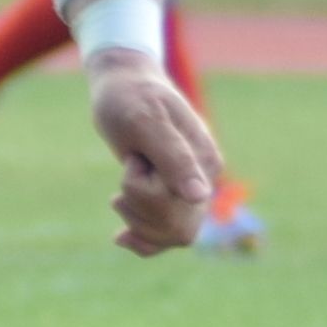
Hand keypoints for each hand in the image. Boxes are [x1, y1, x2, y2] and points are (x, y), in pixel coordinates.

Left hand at [83, 55, 220, 253]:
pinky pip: (166, 238)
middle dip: (139, 209)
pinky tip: (120, 236)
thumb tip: (200, 196)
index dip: (143, 192)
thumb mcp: (145, 123)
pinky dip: (143, 242)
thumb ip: (174, 158)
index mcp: (205, 162)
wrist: (124, 85)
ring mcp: (191, 191)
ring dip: (136, 219)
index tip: (134, 159)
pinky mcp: (174, 197)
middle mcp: (205, 180)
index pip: (179, 209)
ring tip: (120, 190)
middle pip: (176, 229)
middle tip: (129, 170)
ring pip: (169, 236)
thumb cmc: (130, 98)